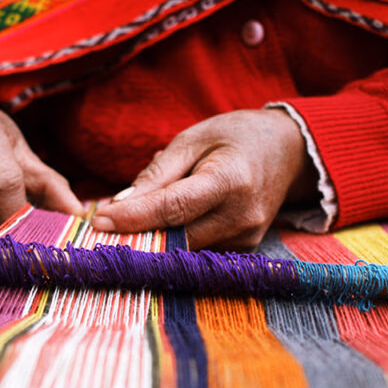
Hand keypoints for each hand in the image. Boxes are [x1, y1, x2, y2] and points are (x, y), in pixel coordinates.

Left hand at [91, 109, 316, 249]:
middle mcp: (242, 217)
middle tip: (100, 228)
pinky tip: (164, 223)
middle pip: (176, 237)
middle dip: (136, 234)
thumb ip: (159, 172)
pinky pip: (198, 250)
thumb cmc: (236, 137)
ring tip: (133, 218)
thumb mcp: (194, 138)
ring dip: (154, 238)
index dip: (133, 218)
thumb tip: (121, 204)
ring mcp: (246, 238)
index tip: (98, 222)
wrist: (288, 151)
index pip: (173, 208)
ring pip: (184, 248)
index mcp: (230, 181)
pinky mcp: (244, 248)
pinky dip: (174, 239)